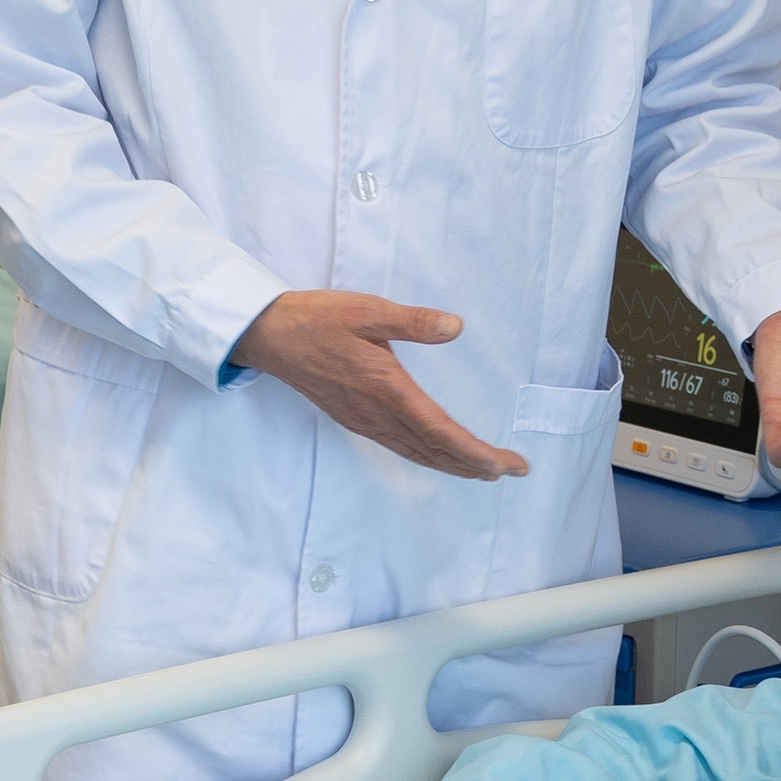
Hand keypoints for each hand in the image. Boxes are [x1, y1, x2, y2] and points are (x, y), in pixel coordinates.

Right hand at [228, 291, 528, 481]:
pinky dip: (426, 457)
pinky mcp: (353, 419)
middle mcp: (377, 414)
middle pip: (434, 451)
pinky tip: (436, 455)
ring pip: (416, 454)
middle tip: (513, 471)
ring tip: (484, 471)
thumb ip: (413, 321)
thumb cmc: (317, 319)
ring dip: (452, 465)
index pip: (440, 432)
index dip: (476, 452)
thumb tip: (455, 327)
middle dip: (474, 465)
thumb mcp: (367, 309)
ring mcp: (363, 421)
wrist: (268, 336)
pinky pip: (398, 447)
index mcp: (386, 389)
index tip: (507, 464)